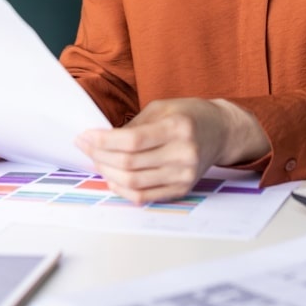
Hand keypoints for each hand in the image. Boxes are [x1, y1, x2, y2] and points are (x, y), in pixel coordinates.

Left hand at [74, 98, 269, 203]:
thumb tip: (101, 141)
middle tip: (86, 147)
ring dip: (108, 174)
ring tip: (97, 161)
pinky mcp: (182, 190)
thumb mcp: (161, 108)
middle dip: (100, 156)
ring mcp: (184, 175)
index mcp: (178, 128)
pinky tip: (113, 178)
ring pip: (134, 184)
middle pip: (130, 164)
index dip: (103, 141)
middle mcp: (184, 154)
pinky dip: (123, 190)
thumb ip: (134, 126)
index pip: (132, 141)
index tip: (85, 136)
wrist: (221, 131)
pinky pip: (144, 197)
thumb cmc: (189, 115)